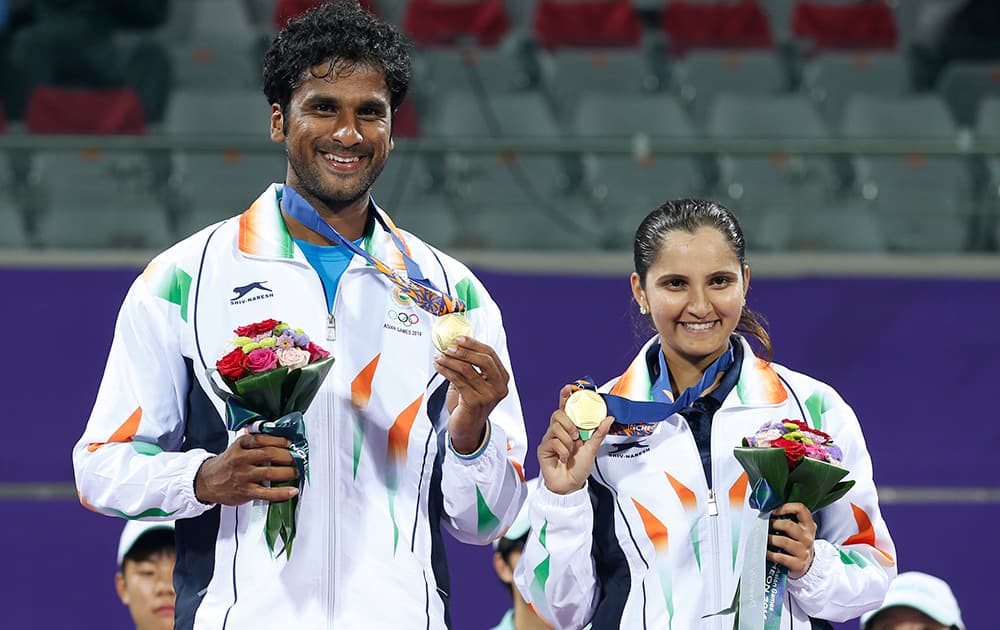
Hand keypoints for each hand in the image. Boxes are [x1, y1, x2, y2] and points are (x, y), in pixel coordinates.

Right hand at [194, 433, 299, 504]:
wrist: (205, 481)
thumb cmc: (227, 463)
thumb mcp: (237, 447)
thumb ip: (254, 441)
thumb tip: (278, 437)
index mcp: (241, 445)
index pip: (263, 438)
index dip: (280, 440)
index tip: (290, 443)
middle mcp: (241, 459)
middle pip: (269, 453)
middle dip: (287, 455)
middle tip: (297, 458)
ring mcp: (243, 476)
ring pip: (269, 472)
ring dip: (288, 472)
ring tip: (296, 472)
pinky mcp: (245, 492)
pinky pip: (267, 493)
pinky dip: (281, 493)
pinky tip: (292, 491)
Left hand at [434, 336, 509, 454]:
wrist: (466, 428)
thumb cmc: (469, 403)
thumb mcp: (474, 382)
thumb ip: (471, 365)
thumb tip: (455, 344)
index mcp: (502, 378)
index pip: (490, 354)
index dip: (474, 344)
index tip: (458, 339)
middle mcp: (499, 387)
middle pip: (484, 360)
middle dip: (464, 351)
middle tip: (448, 348)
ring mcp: (488, 396)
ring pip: (468, 370)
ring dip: (450, 361)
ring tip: (439, 357)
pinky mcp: (475, 403)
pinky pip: (458, 380)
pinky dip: (446, 370)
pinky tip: (438, 366)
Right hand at [538, 385, 613, 494]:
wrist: (570, 486)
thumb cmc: (579, 468)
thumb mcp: (592, 449)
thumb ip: (598, 433)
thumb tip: (608, 418)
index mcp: (570, 428)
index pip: (566, 408)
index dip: (566, 396)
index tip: (569, 388)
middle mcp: (559, 431)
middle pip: (558, 414)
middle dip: (569, 423)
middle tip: (577, 435)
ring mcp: (550, 439)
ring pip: (555, 426)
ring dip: (567, 439)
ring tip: (571, 449)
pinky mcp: (544, 448)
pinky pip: (552, 441)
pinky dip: (562, 450)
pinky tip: (564, 458)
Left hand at [767, 502, 816, 578]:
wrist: (805, 565)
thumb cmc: (797, 544)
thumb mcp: (798, 530)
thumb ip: (788, 519)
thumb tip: (767, 510)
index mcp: (809, 526)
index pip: (800, 509)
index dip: (785, 507)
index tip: (773, 511)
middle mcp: (808, 538)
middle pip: (788, 525)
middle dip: (773, 524)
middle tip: (764, 525)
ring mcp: (804, 552)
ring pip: (783, 541)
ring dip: (770, 539)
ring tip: (763, 538)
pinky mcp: (799, 564)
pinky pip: (780, 557)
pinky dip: (769, 554)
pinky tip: (766, 552)